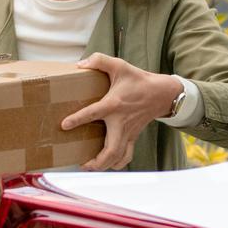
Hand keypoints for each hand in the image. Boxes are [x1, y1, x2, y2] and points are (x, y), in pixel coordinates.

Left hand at [59, 53, 182, 171]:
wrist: (162, 93)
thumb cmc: (139, 80)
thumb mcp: (120, 65)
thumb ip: (99, 60)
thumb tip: (80, 64)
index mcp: (114, 104)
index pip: (93, 113)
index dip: (78, 119)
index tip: (64, 125)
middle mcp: (121, 122)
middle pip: (111, 149)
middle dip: (97, 161)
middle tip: (82, 164)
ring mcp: (128, 132)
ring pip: (119, 157)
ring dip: (104, 165)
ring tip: (89, 167)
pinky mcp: (132, 137)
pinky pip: (126, 156)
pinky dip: (117, 163)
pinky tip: (106, 163)